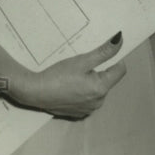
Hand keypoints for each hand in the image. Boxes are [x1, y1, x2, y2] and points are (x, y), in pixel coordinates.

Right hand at [10, 33, 126, 118]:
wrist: (34, 92)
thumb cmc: (58, 75)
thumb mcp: (82, 60)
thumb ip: (103, 52)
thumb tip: (120, 40)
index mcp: (101, 89)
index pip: (120, 70)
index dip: (113, 60)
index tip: (100, 55)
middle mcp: (98, 102)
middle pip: (108, 80)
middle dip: (98, 72)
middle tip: (82, 67)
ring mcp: (88, 110)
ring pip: (97, 90)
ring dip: (90, 82)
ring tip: (73, 77)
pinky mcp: (78, 113)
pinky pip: (87, 99)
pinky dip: (82, 91)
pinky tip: (69, 87)